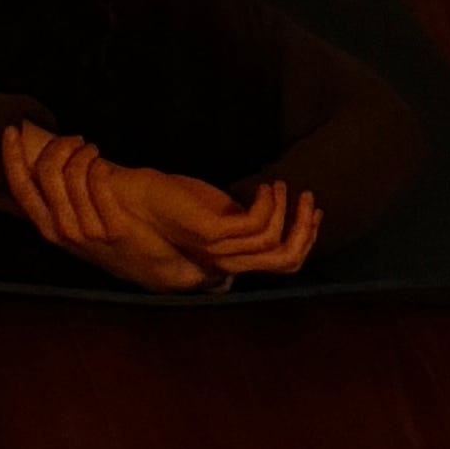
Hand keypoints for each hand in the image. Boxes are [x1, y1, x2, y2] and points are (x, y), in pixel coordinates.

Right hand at [0, 126, 218, 292]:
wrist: (154, 268)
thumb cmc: (104, 244)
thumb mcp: (64, 232)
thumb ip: (32, 215)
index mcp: (48, 228)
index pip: (20, 188)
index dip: (11, 156)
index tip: (12, 129)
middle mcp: (65, 231)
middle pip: (45, 175)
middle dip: (55, 146)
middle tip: (72, 138)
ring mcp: (89, 231)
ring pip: (73, 175)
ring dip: (81, 152)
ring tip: (91, 149)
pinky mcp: (115, 226)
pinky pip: (99, 183)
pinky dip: (97, 166)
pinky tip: (102, 163)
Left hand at [162, 173, 322, 282]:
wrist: (135, 196)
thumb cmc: (174, 201)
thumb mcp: (219, 212)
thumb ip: (243, 219)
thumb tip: (273, 210)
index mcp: (233, 260)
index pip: (284, 263)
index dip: (306, 238)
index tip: (314, 210)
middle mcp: (229, 262)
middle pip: (288, 260)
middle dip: (307, 229)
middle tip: (310, 199)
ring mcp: (220, 250)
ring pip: (275, 243)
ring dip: (287, 211)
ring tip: (281, 185)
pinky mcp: (211, 233)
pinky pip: (255, 224)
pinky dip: (268, 204)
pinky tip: (264, 187)